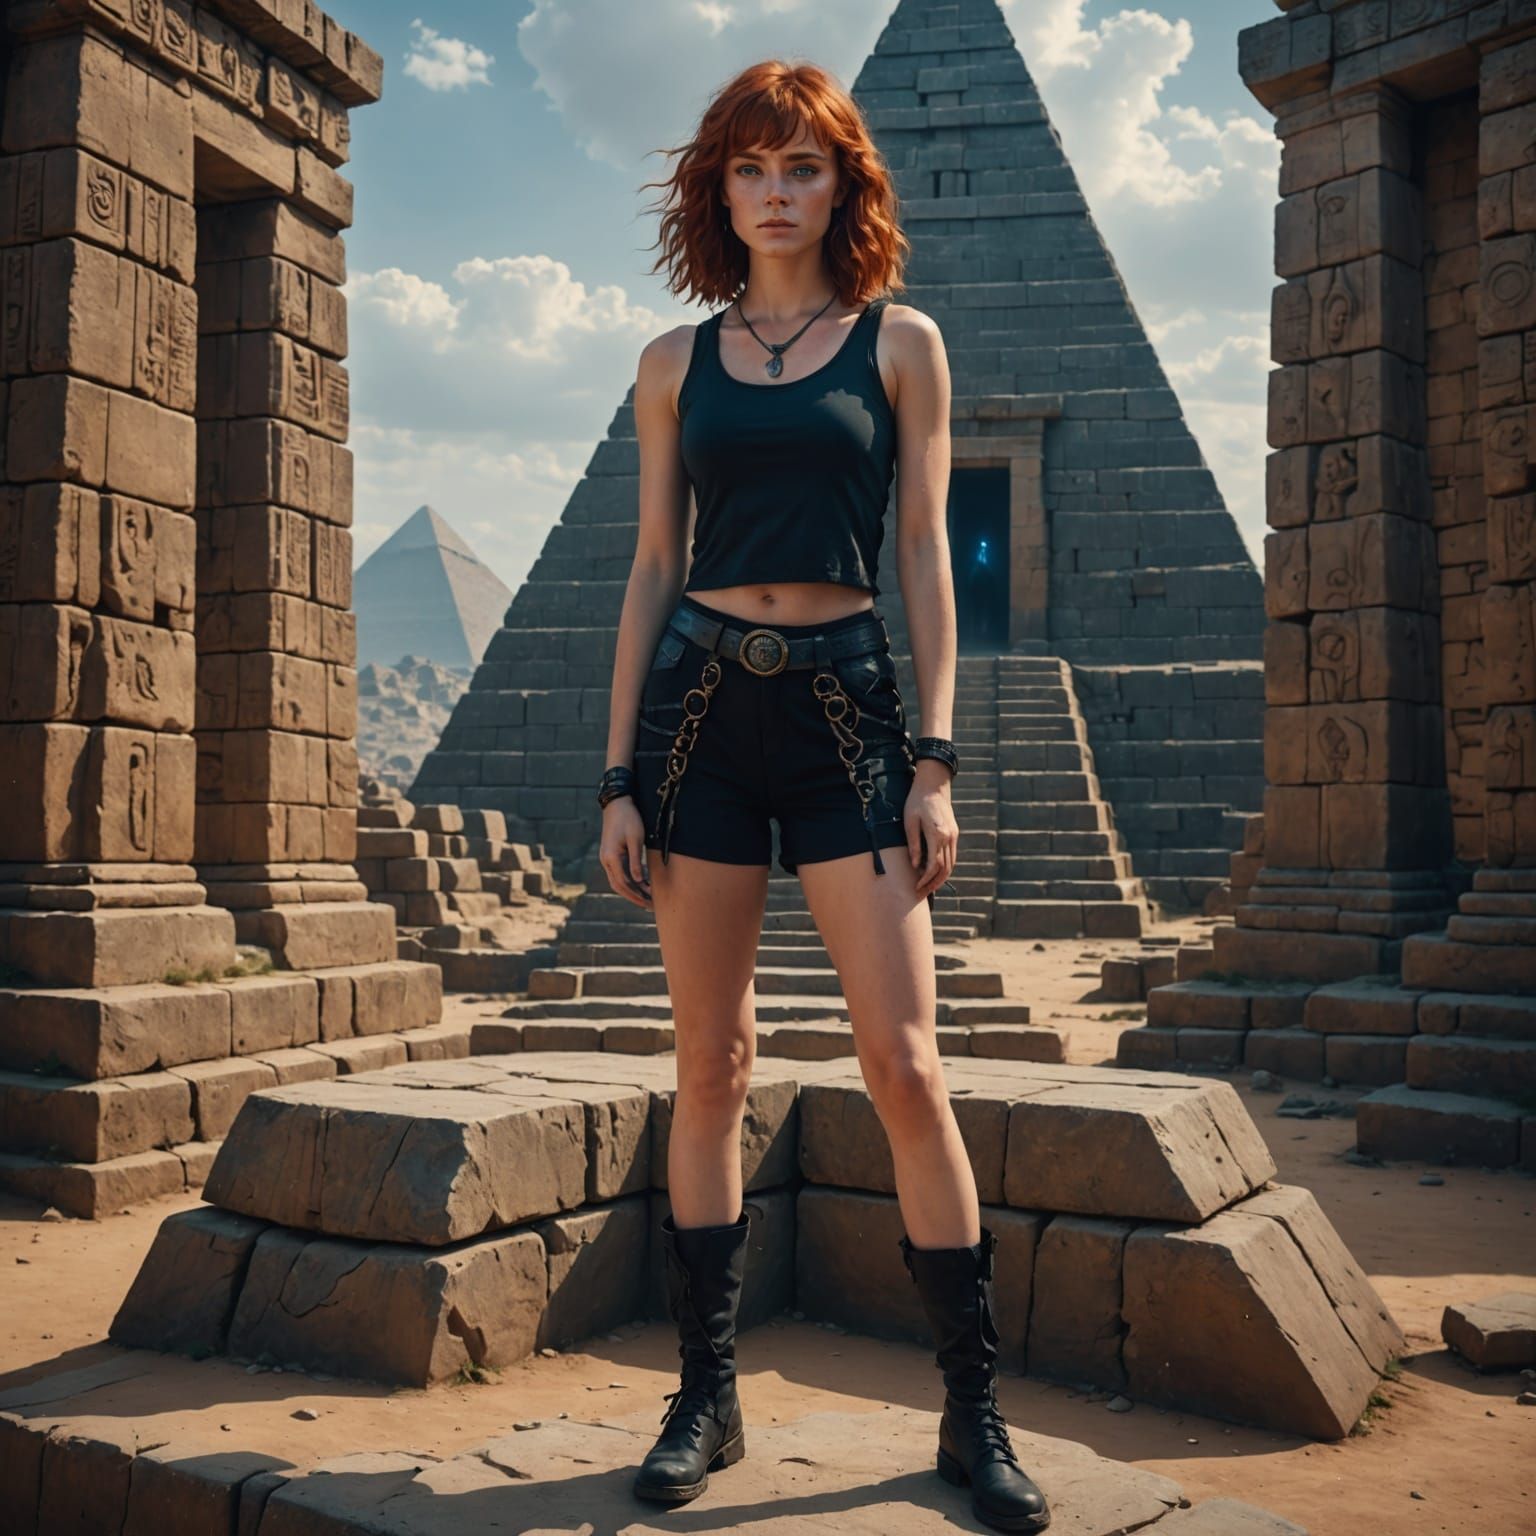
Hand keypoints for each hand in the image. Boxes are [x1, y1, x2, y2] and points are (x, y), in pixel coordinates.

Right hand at [600, 797, 652, 907]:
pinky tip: (640, 884)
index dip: (637, 894)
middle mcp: (606, 860)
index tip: (650, 901)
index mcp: (611, 857)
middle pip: (618, 886)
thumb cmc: (629, 818)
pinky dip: (628, 882)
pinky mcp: (610, 854)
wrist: (616, 803)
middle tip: (650, 905)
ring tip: (646, 898)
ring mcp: (606, 858)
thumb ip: (635, 861)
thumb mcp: (636, 839)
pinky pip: (618, 873)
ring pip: (617, 881)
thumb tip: (638, 881)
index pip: (624, 883)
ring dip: (631, 891)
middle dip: (634, 897)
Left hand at [903, 759, 957, 900]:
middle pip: (945, 868)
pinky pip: (952, 856)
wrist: (933, 785)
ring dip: (941, 878)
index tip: (916, 887)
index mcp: (937, 834)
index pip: (934, 865)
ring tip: (929, 887)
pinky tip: (936, 873)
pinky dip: (946, 868)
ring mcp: (954, 836)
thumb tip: (915, 865)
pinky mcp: (954, 833)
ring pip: (952, 864)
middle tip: (922, 893)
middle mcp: (949, 837)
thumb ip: (913, 844)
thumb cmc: (916, 802)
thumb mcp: (910, 822)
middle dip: (934, 883)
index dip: (925, 879)